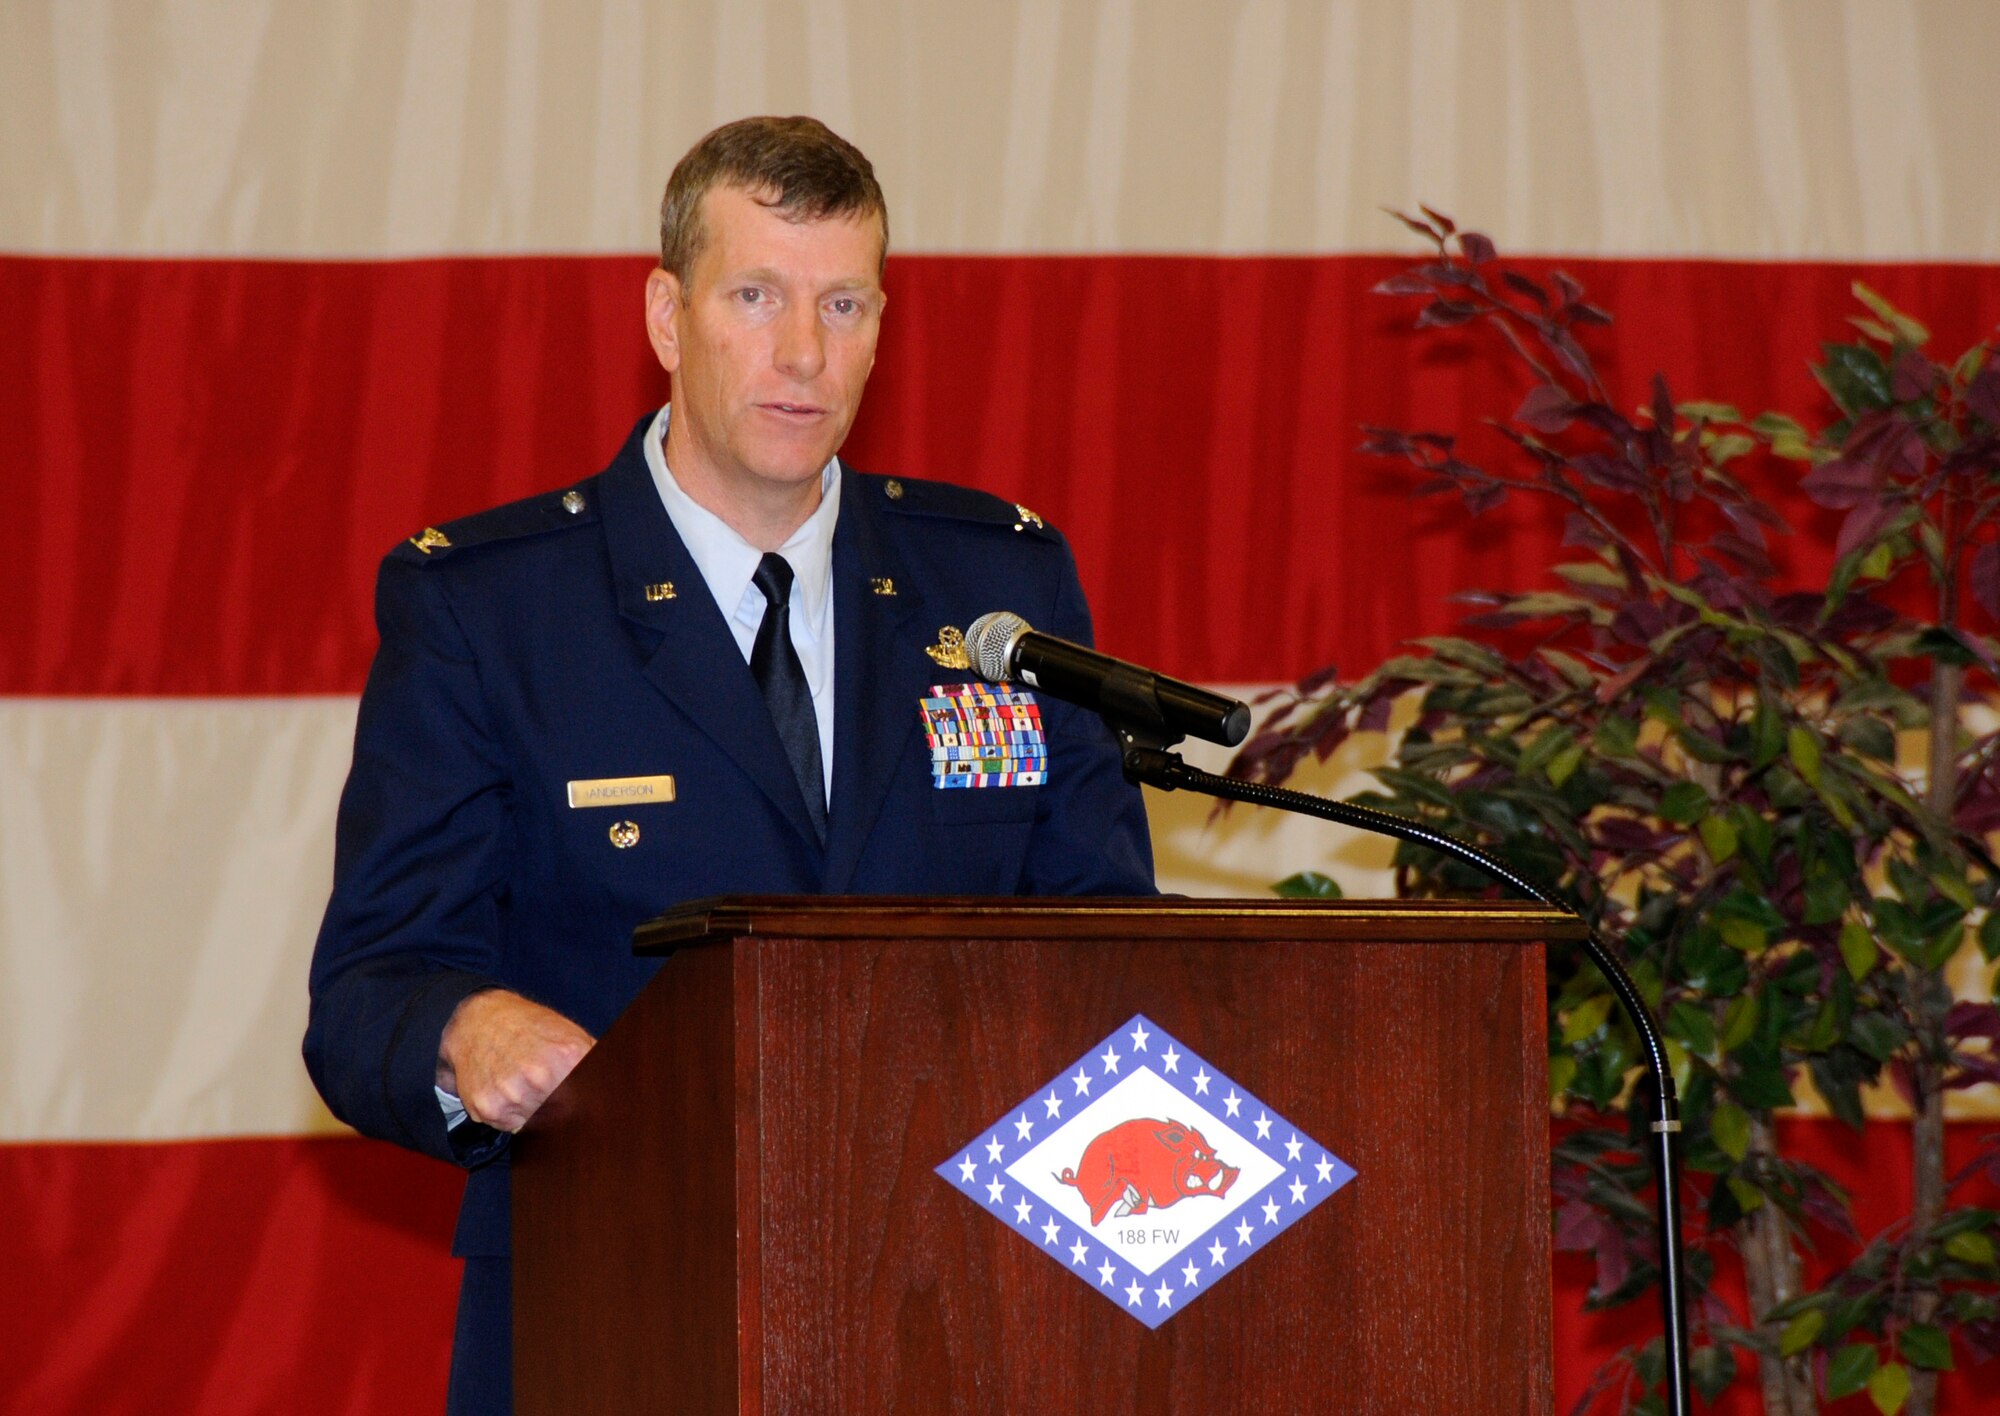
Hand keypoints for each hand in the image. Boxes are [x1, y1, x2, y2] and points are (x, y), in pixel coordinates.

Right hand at [436, 990, 594, 1132]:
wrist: (480, 1020)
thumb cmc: (533, 1028)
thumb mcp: (574, 1036)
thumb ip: (599, 1063)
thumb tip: (625, 1090)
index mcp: (568, 1058)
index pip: (590, 1104)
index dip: (591, 1111)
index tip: (588, 1109)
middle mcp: (539, 1077)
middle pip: (564, 1118)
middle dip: (562, 1110)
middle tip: (550, 1091)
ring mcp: (512, 1093)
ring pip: (538, 1125)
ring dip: (536, 1113)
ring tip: (527, 1084)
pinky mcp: (487, 1107)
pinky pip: (512, 1127)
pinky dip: (512, 1115)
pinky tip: (508, 1089)